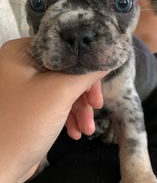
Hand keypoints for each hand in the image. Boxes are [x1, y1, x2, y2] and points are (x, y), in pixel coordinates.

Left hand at [0, 38, 106, 182]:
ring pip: (64, 88)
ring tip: (87, 128)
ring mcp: (27, 86)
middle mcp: (23, 65)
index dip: (86, 66)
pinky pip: (57, 102)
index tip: (98, 86)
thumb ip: (87, 72)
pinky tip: (76, 131)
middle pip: (67, 71)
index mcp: (22, 52)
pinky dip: (69, 115)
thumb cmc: (25, 122)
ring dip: (80, 108)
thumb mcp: (60, 92)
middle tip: (96, 107)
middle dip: (84, 93)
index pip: (65, 51)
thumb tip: (108, 57)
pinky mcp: (31, 105)